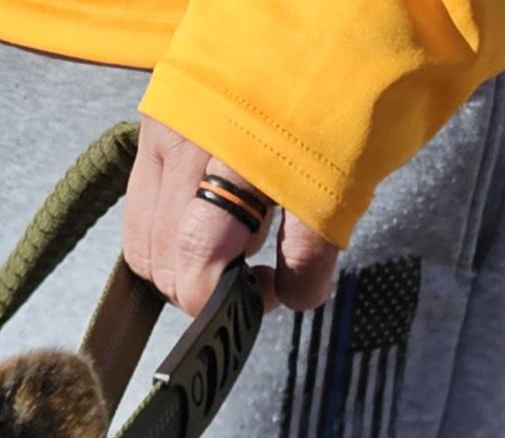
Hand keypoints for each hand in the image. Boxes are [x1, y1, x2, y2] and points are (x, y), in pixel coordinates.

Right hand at [124, 115, 338, 319]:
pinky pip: (143, 200)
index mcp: (240, 149)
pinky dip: (167, 231)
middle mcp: (190, 138)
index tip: (262, 298)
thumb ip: (315, 242)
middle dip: (202, 289)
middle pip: (165, 256)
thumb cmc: (361, 67)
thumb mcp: (357, 162)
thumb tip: (289, 297)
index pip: (197, 260)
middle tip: (250, 278)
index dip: (222, 302)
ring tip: (230, 247)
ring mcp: (166, 124)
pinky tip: (209, 216)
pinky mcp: (158, 116)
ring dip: (180, 265)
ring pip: (144, 238)